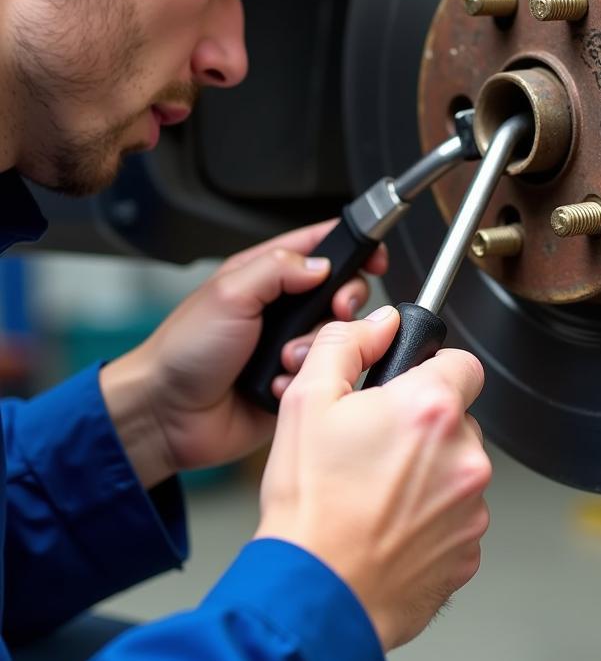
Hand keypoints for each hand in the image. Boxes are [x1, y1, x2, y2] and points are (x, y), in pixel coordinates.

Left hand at [99, 219, 387, 487]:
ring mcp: (292, 343)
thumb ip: (278, 269)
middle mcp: (284, 306)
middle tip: (335, 312)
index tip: (373, 258)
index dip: (355, 247)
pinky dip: (308, 377)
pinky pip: (327, 373)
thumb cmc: (183, 351)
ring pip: (340, 335)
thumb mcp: (229, 294)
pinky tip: (278, 382)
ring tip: (284, 358)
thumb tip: (321, 264)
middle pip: (344, 290)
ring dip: (316, 346)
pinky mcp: (297, 379)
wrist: (167, 415)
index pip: (323, 246)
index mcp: (266, 274)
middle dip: (345, 302)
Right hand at [256, 310, 491, 651]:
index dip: (434, 371)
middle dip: (424, 427)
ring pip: (458, 470)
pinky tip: (389, 527)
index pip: (464, 364)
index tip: (410, 389)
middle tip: (376, 449)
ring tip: (376, 495)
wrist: (313, 595)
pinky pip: (457, 518)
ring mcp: (472, 507)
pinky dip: (431, 519)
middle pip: (458, 420)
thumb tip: (379, 324)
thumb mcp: (308, 401)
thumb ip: (346, 343)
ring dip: (429, 475)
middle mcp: (465, 455)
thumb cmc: (309, 506)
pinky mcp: (469, 551)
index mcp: (432, 409)